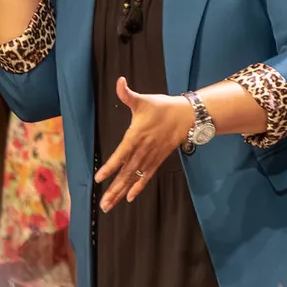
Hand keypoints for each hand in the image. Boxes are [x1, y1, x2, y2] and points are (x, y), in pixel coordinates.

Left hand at [96, 78, 193, 211]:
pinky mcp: (157, 159)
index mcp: (136, 136)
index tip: (99, 178)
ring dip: (122, 192)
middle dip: (114, 189)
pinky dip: (138, 187)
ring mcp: (150, 157)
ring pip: (134, 177)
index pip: (121, 154)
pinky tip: (130, 198)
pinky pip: (146, 176)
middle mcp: (142, 150)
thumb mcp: (143, 100)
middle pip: (126, 172)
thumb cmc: (162, 107)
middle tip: (103, 204)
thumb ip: (127, 94)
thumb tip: (119, 81)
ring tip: (109, 205)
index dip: (110, 166)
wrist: (186, 115)